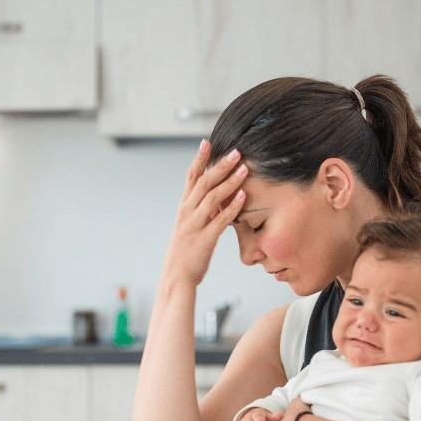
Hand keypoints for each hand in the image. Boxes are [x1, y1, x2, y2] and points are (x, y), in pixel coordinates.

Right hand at [161, 140, 248, 287]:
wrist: (176, 277)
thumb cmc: (185, 252)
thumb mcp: (189, 226)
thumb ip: (199, 210)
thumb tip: (215, 196)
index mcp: (183, 208)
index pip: (190, 177)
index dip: (199, 159)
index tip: (207, 142)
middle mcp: (187, 213)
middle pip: (203, 183)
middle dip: (220, 165)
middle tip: (236, 151)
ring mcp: (195, 225)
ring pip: (212, 198)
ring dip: (229, 182)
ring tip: (244, 168)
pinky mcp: (204, 240)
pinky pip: (220, 220)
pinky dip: (232, 207)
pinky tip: (244, 196)